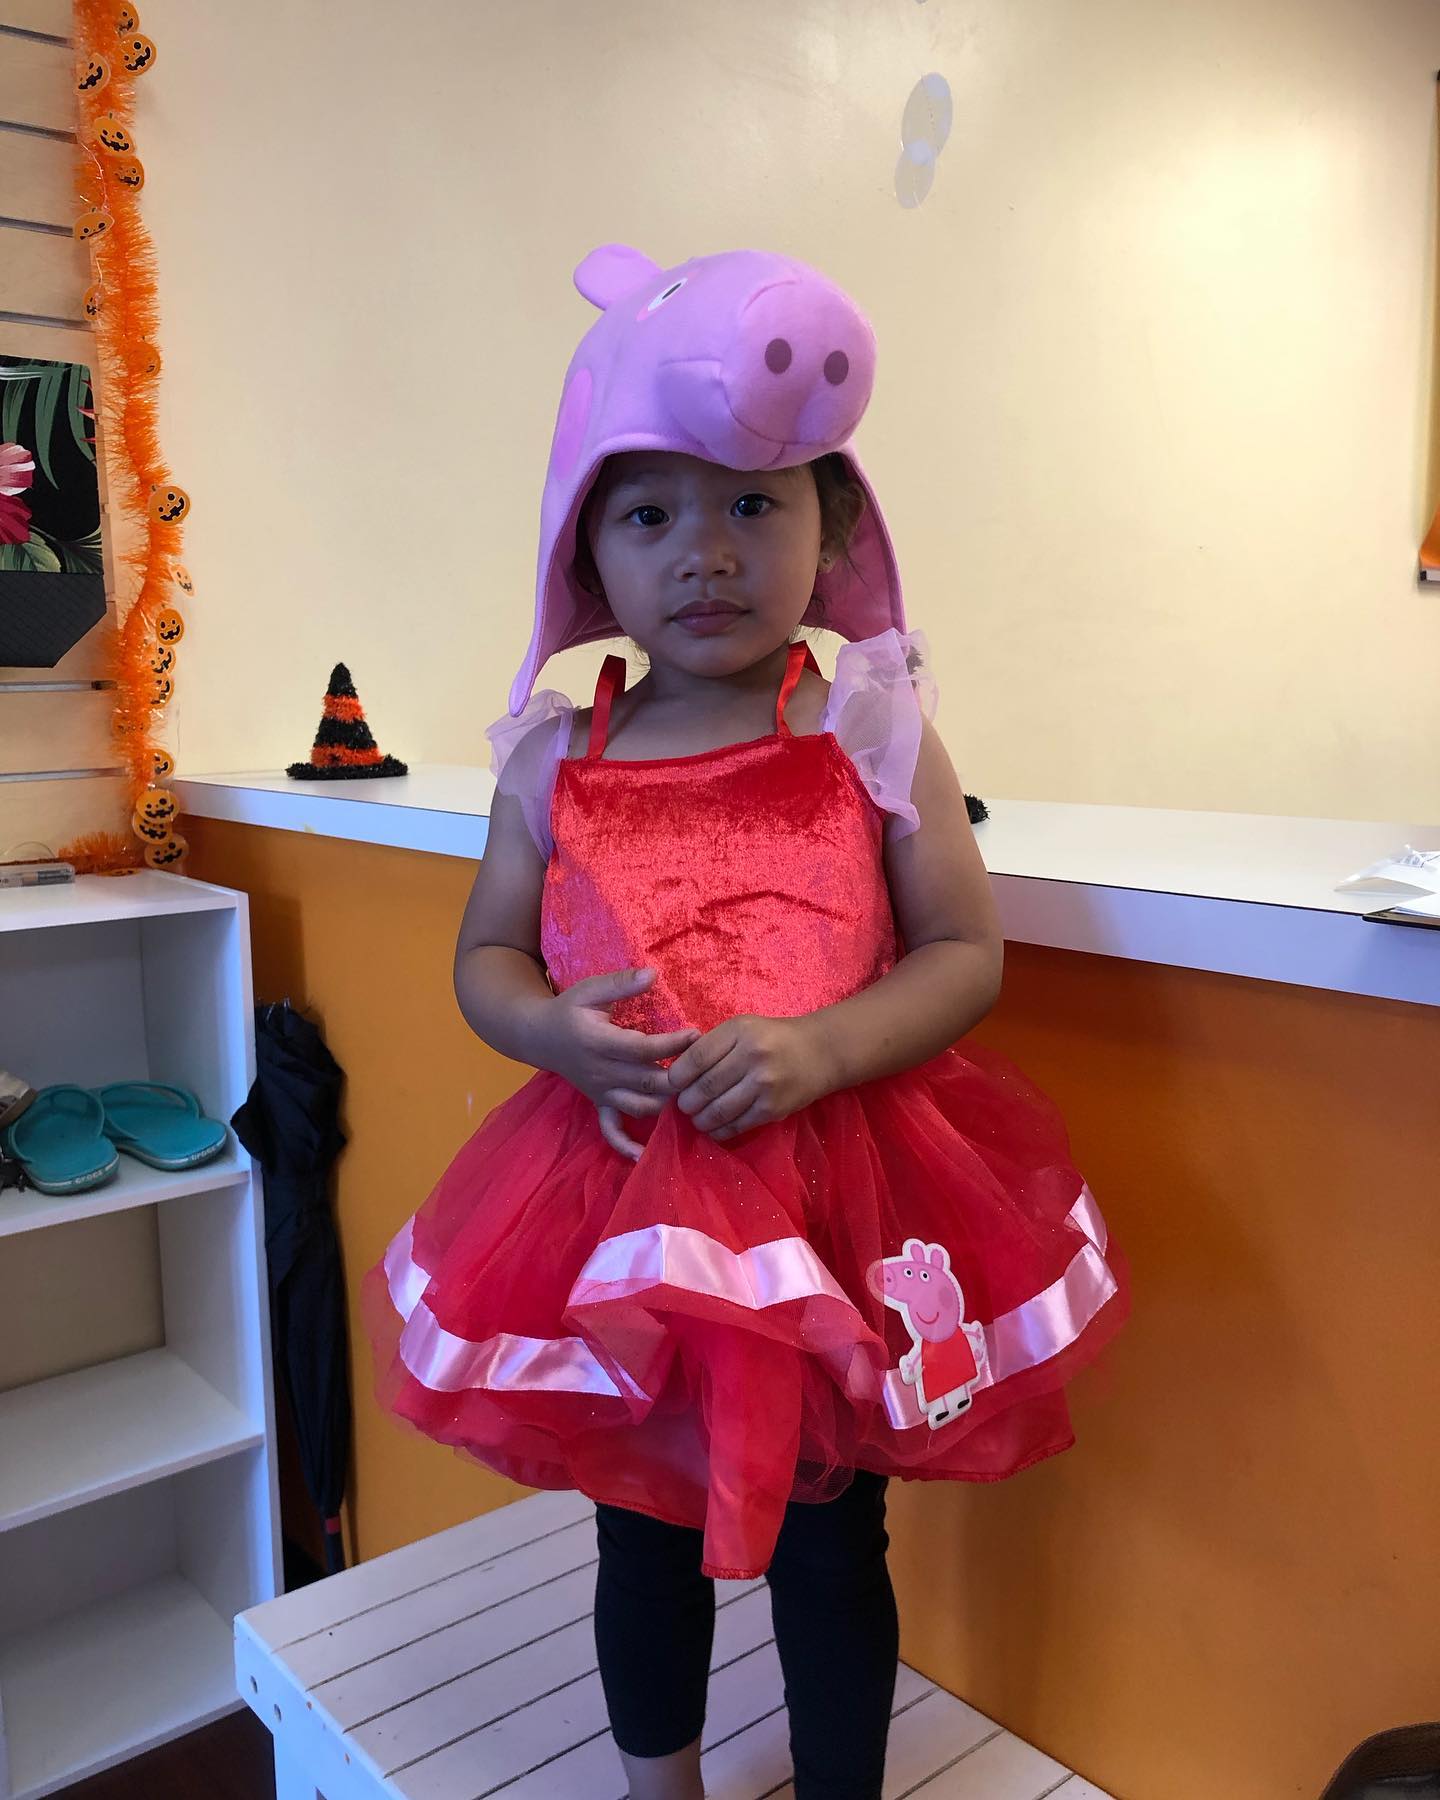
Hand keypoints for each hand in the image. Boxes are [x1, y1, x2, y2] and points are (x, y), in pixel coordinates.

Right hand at [536, 968, 698, 1161]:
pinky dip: (627, 1146)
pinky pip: (611, 1131)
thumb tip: (654, 973)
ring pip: (640, 1107)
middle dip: (681, 1077)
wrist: (539, 1036)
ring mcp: (601, 1092)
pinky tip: (646, 1155)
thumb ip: (621, 982)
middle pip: (648, 1082)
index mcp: (599, 1043)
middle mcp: (601, 1073)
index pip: (643, 1049)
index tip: (697, 1034)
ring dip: (668, 1105)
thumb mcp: (590, 989)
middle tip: (707, 1067)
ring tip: (694, 1093)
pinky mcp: (600, 1103)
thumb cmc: (569, 1010)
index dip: (673, 1044)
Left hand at [666, 1013, 829, 1140]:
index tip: (673, 1084)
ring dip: (700, 1119)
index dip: (677, 1077)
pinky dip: (719, 1131)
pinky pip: (737, 1125)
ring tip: (697, 1117)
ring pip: (717, 1111)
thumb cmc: (773, 1038)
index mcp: (740, 1031)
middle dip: (686, 1102)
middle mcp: (752, 1056)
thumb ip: (712, 1045)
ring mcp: (764, 1085)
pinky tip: (715, 1128)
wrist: (820, 1052)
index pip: (696, 1058)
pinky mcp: (773, 1109)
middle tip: (684, 1105)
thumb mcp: (742, 1028)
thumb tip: (675, 1074)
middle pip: (704, 1088)